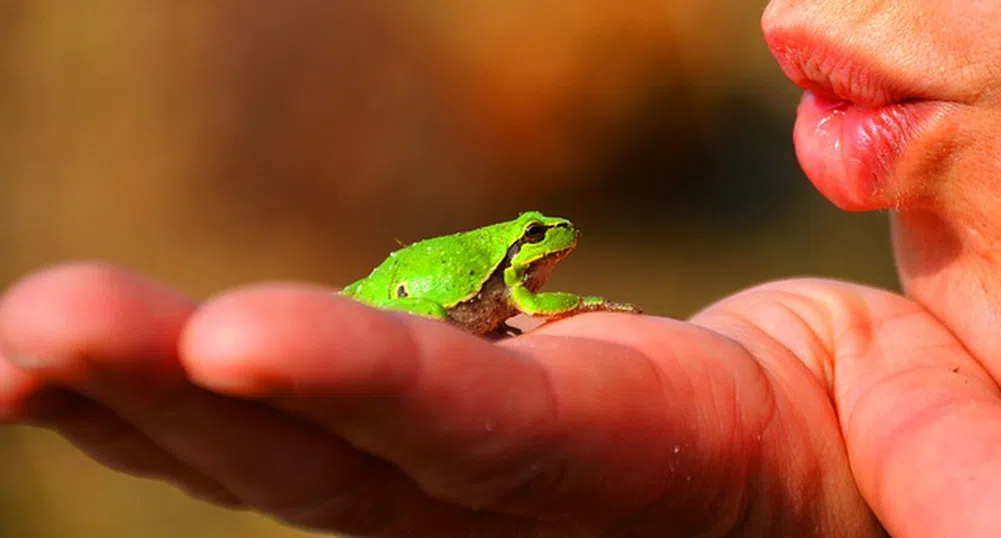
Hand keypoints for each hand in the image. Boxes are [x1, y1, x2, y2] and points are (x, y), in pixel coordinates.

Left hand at [2, 262, 992, 536]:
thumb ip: (945, 474)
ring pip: (272, 449)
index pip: (484, 440)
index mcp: (631, 476)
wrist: (809, 452)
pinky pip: (286, 416)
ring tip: (19, 330)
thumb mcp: (931, 453)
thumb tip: (976, 511)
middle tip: (28, 323)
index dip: (371, 392)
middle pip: (323, 464)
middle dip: (176, 396)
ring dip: (137, 392)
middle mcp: (509, 499)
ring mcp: (451, 474)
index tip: (233, 336)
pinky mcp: (430, 435)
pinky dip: (176, 387)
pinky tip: (86, 350)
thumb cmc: (873, 446)